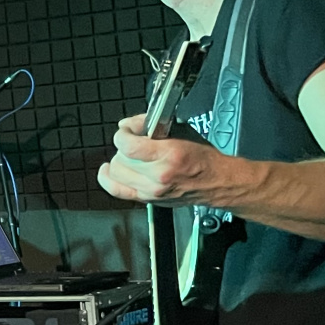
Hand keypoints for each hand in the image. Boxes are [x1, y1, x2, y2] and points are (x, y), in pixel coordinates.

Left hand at [97, 114, 228, 205]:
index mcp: (169, 156)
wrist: (216, 181)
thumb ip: (151, 125)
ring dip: (119, 161)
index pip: (128, 146)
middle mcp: (159, 176)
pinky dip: (108, 179)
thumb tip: (127, 124)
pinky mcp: (148, 199)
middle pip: (121, 159)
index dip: (122, 134)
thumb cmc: (202, 159)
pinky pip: (117, 190)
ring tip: (129, 156)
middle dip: (123, 146)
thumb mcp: (182, 132)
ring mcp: (152, 191)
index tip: (125, 130)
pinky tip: (108, 170)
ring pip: (116, 173)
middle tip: (133, 142)